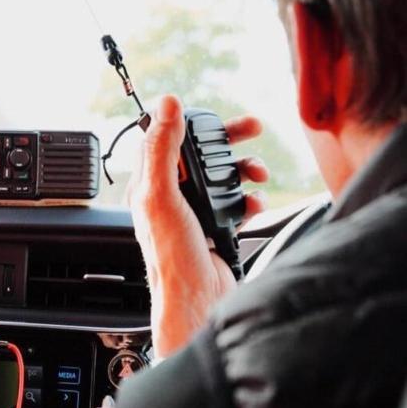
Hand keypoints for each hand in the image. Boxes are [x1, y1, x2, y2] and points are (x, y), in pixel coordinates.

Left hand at [125, 95, 267, 358]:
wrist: (197, 301)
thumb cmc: (172, 256)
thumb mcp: (162, 195)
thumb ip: (163, 149)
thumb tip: (167, 105)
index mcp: (148, 187)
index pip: (164, 141)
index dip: (188, 123)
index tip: (212, 113)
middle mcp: (168, 198)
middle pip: (198, 156)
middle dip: (227, 143)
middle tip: (252, 129)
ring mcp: (192, 214)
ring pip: (220, 178)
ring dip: (242, 172)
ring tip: (258, 175)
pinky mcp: (214, 229)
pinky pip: (235, 204)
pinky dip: (248, 200)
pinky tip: (254, 204)